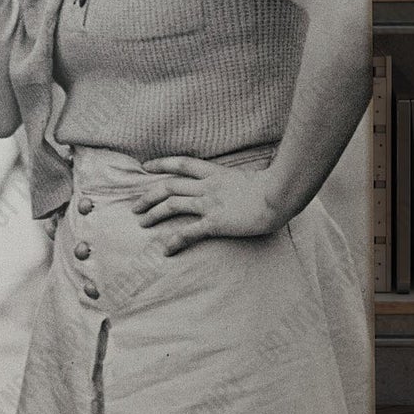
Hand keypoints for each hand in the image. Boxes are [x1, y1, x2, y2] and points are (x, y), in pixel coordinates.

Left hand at [132, 157, 279, 255]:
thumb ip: (235, 181)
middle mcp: (207, 186)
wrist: (279, 195)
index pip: (181, 164)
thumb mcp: (248, 178)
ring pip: (172, 205)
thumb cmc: (271, 188)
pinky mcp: (215, 222)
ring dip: (154, 214)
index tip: (145, 166)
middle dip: (148, 195)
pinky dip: (174, 240)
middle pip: (169, 186)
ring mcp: (209, 203)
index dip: (161, 163)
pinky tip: (165, 249)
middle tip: (135, 206)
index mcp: (215, 173)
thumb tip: (235, 185)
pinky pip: (189, 232)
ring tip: (141, 223)